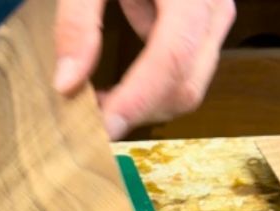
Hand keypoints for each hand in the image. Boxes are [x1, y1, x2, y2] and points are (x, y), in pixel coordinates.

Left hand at [52, 0, 235, 139]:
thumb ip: (77, 24)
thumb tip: (66, 86)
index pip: (172, 55)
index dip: (138, 98)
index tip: (102, 129)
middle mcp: (213, 7)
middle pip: (185, 84)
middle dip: (138, 112)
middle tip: (87, 125)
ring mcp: (214, 20)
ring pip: (188, 87)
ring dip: (142, 107)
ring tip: (94, 106)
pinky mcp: (203, 30)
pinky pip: (182, 75)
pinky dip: (146, 93)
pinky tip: (110, 91)